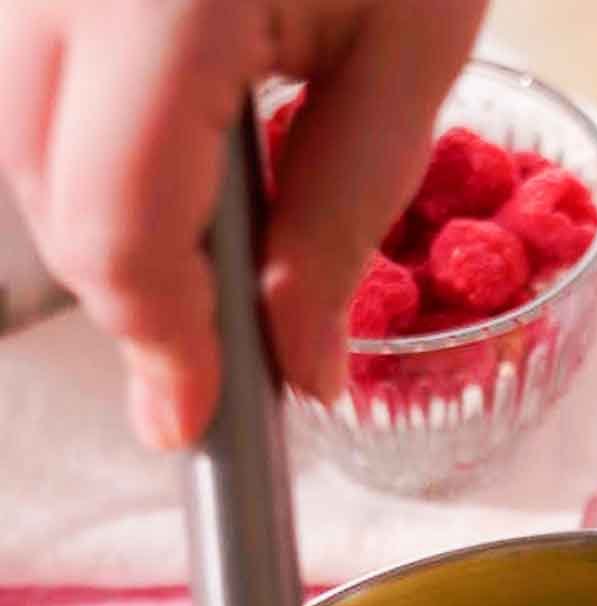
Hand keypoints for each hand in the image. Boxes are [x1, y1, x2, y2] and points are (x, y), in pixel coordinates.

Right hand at [0, 0, 485, 447]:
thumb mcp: (412, 50)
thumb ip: (344, 219)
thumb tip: (297, 369)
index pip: (122, 227)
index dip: (160, 344)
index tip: (197, 418)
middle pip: (57, 204)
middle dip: (140, 300)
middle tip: (222, 355)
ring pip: (29, 152)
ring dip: (116, 233)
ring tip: (217, 247)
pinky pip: (34, 89)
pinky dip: (98, 155)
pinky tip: (184, 157)